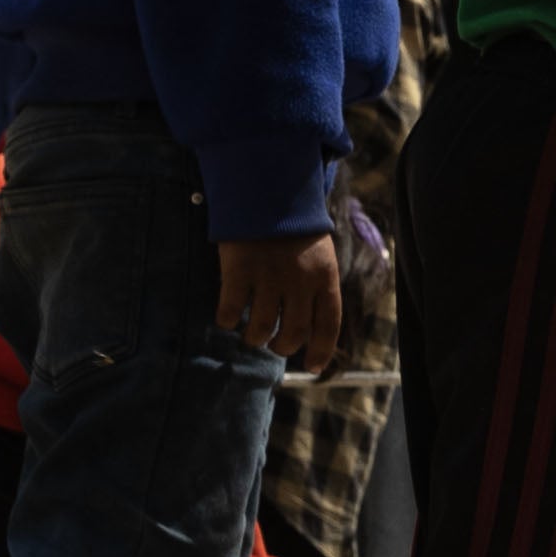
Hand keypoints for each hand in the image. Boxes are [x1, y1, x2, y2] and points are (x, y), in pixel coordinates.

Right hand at [216, 229, 344, 371]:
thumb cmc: (293, 227)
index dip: (322, 351)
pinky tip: (227, 319)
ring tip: (252, 335)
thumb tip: (311, 327)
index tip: (314, 367)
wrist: (267, 190)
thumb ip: (318, 286)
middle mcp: (299, 281)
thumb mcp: (319, 254)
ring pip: (262, 328)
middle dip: (283, 346)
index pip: (328, 325)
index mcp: (325, 277)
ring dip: (256, 338)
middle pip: (294, 332)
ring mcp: (269, 276)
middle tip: (274, 344)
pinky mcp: (238, 270)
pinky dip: (228, 320)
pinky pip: (232, 310)